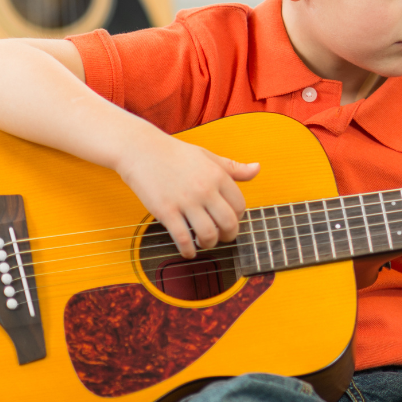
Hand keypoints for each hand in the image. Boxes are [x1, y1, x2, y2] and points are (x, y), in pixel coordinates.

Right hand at [115, 130, 259, 258]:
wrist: (143, 150)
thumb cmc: (177, 154)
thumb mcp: (209, 156)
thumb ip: (234, 167)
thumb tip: (258, 169)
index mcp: (218, 175)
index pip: (240, 205)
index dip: (238, 217)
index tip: (231, 220)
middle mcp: (205, 189)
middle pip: (228, 223)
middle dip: (229, 235)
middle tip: (223, 237)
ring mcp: (185, 202)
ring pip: (208, 234)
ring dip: (209, 244)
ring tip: (204, 242)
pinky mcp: (166, 211)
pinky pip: (182, 238)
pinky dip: (188, 250)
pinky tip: (188, 251)